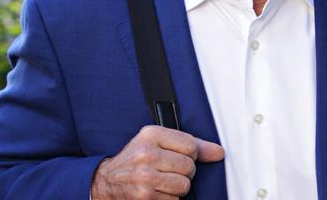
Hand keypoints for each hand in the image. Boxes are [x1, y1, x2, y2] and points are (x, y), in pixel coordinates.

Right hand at [90, 125, 224, 199]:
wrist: (107, 181)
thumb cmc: (136, 159)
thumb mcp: (158, 141)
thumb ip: (191, 144)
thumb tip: (219, 153)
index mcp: (151, 134)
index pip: (191, 145)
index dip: (190, 154)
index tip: (179, 156)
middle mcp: (147, 154)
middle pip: (189, 166)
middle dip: (184, 171)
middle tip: (169, 170)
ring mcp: (146, 177)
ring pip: (184, 185)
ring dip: (178, 187)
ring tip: (164, 181)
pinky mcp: (146, 197)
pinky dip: (169, 198)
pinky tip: (157, 191)